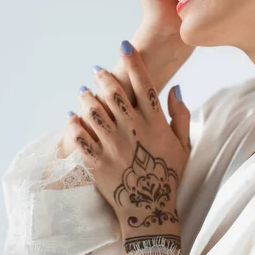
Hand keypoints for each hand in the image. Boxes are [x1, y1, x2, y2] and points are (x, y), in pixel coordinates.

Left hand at [66, 41, 190, 235]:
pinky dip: (73, 125)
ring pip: (94, 111)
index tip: (124, 44)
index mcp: (154, 123)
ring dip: (86, 97)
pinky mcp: (96, 162)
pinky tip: (71, 118)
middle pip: (114, 93)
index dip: (133, 61)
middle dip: (104, 76)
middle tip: (97, 70)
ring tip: (83, 91)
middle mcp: (132, 130)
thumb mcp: (183, 144)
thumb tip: (176, 88)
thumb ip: (180, 115)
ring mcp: (113, 146)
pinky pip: (80, 138)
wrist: (150, 210)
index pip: (143, 84)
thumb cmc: (168, 175)